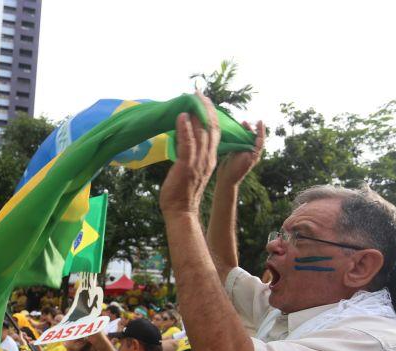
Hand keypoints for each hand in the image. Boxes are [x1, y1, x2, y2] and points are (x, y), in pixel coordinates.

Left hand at [159, 93, 220, 216]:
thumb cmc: (181, 193)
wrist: (181, 212)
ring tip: (192, 98)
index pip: (214, 132)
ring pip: (202, 132)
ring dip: (197, 113)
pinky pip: (188, 143)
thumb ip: (189, 156)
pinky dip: (185, 128)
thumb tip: (182, 141)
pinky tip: (182, 116)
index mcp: (209, 159)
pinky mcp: (187, 165)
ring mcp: (199, 161)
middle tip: (199, 93)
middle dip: (206, 108)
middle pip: (212, 127)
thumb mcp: (189, 170)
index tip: (204, 101)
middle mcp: (207, 158)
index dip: (210, 115)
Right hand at [215, 121, 264, 185]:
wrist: (227, 178)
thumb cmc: (236, 170)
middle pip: (253, 138)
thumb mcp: (246, 158)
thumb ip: (251, 148)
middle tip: (245, 122)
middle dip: (251, 129)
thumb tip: (255, 139)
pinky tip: (234, 132)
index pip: (260, 140)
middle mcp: (250, 153)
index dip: (261, 130)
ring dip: (244, 131)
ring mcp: (243, 153)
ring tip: (240, 124)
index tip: (260, 121)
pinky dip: (237, 136)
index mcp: (255, 154)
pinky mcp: (235, 154)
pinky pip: (238, 142)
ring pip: (245, 139)